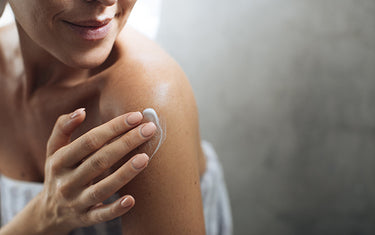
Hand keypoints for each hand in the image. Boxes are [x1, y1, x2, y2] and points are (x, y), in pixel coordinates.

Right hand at [35, 108, 155, 233]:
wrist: (48, 212)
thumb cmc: (58, 172)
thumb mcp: (54, 150)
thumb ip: (63, 127)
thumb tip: (80, 111)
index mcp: (59, 161)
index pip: (90, 141)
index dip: (113, 127)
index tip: (136, 116)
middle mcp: (66, 182)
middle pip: (99, 160)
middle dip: (126, 143)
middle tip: (149, 129)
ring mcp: (76, 202)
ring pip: (102, 188)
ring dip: (124, 173)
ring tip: (145, 157)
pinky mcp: (85, 218)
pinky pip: (101, 215)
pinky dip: (115, 209)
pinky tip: (131, 200)